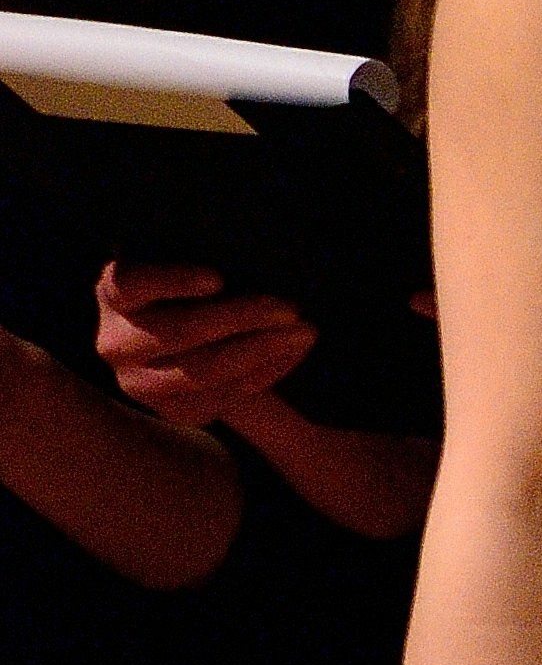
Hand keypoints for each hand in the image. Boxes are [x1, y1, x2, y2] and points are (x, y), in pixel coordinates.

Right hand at [96, 261, 316, 423]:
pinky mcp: (174, 411)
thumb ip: (207, 255)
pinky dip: (265, 372)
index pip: (131, 283)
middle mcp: (115, 342)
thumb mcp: (196, 261)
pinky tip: (292, 353)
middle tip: (292, 307)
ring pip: (203, 370)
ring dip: (262, 349)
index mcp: (114, 293)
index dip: (174, 281)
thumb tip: (253, 253)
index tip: (219, 278)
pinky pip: (222, 397)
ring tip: (305, 332)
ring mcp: (139, 383)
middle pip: (179, 330)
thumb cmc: (205, 284)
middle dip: (243, 317)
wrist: (205, 337)